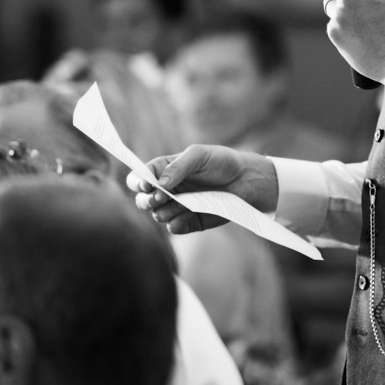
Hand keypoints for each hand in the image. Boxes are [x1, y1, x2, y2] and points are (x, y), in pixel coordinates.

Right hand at [126, 144, 278, 234]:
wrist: (246, 180)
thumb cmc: (222, 162)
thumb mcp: (200, 155)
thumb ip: (178, 167)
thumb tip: (159, 183)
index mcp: (164, 170)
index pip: (139, 177)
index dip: (138, 182)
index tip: (147, 185)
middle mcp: (167, 190)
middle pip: (142, 200)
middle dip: (146, 201)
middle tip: (160, 198)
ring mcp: (177, 207)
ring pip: (157, 215)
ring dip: (164, 211)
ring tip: (183, 203)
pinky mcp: (189, 221)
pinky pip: (174, 228)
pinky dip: (177, 223)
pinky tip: (187, 215)